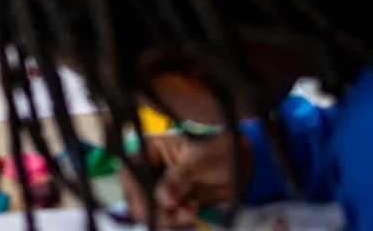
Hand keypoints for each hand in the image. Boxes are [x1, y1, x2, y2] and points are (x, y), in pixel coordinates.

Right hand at [120, 133, 242, 226]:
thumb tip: (163, 199)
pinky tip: (192, 211)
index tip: (150, 203)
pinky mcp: (172, 204)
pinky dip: (176, 222)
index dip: (134, 189)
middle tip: (174, 214)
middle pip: (136, 195)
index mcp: (151, 150)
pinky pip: (164, 219)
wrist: (241, 167)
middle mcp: (151, 169)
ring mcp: (161, 188)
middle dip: (153, 209)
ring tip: (189, 212)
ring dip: (168, 218)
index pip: (130, 171)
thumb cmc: (218, 151)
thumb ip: (179, 178)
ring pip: (149, 210)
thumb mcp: (197, 160)